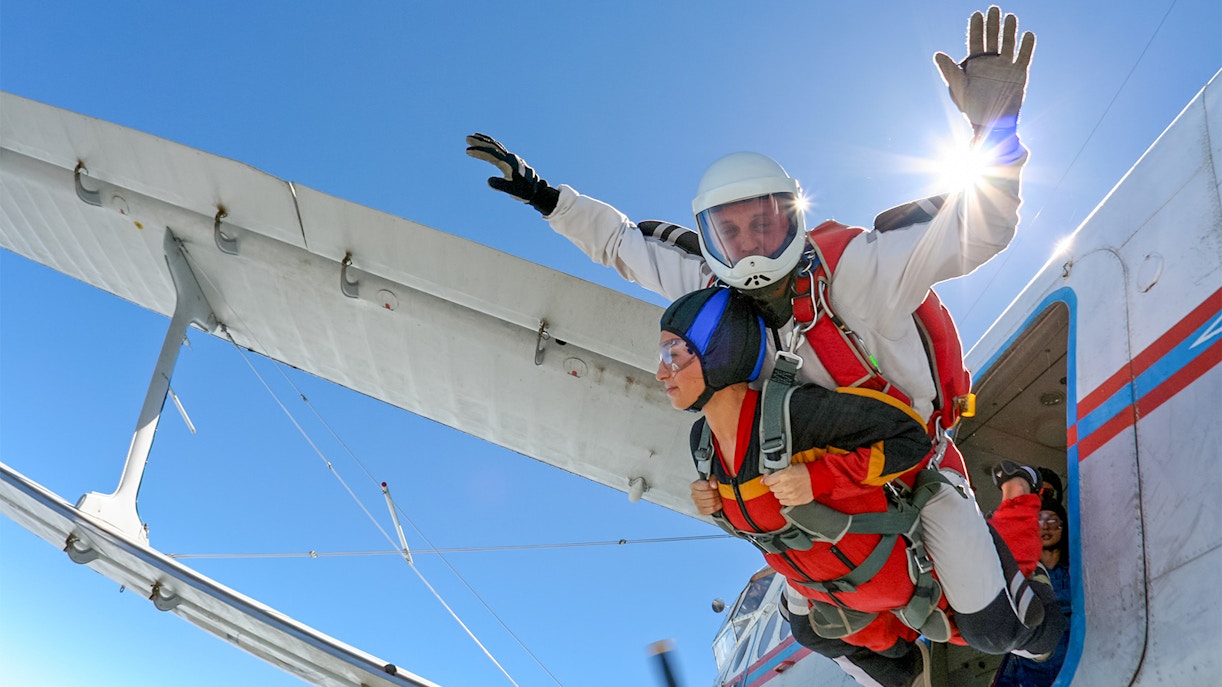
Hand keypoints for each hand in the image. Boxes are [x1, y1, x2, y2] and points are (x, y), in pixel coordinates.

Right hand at [465, 133, 557, 213]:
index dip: (480, 152)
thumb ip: (501, 185)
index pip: (492, 155)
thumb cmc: (525, 192)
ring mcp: (512, 158)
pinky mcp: (512, 161)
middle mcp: (511, 158)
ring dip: (485, 141)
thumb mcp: (513, 191)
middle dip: (480, 142)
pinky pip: (500, 150)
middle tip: (467, 138)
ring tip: (474, 137)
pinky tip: (488, 146)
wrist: (538, 191)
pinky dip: (492, 145)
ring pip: (497, 146)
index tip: (468, 151)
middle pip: (493, 146)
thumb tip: (488, 181)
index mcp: (509, 164)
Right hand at [690, 478, 722, 515]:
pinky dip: (717, 507)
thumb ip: (713, 479)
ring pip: (711, 502)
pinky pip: (711, 510)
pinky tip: (718, 503)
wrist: (710, 494)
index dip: (713, 486)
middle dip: (717, 493)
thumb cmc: (711, 486)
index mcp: (694, 486)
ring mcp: (697, 504)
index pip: (706, 486)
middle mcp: (693, 495)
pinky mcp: (701, 511)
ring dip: (718, 500)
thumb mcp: (712, 478)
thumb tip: (713, 485)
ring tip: (718, 497)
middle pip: (710, 494)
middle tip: (719, 492)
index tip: (716, 486)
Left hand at [762, 466, 813, 506]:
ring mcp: (790, 494)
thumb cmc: (805, 471)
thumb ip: (775, 473)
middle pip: (772, 489)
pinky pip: (783, 502)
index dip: (770, 479)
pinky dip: (785, 498)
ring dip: (780, 492)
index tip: (773, 479)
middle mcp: (786, 486)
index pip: (768, 481)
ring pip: (777, 496)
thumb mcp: (789, 467)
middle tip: (783, 482)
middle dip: (776, 485)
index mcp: (784, 475)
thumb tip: (763, 480)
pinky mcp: (795, 501)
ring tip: (787, 487)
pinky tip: (790, 493)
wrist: (818, 478)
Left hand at [933, 6, 1034, 133]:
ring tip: (1010, 17)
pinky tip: (1028, 34)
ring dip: (1010, 30)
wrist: (992, 124)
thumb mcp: (959, 89)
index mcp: (974, 65)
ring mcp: (1005, 67)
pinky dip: (1027, 46)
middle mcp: (990, 63)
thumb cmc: (972, 109)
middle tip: (994, 8)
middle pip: (992, 39)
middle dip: (993, 24)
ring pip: (1009, 44)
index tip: (977, 14)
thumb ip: (949, 71)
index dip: (976, 28)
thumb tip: (937, 54)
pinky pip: (1024, 57)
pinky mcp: (1019, 74)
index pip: (975, 42)